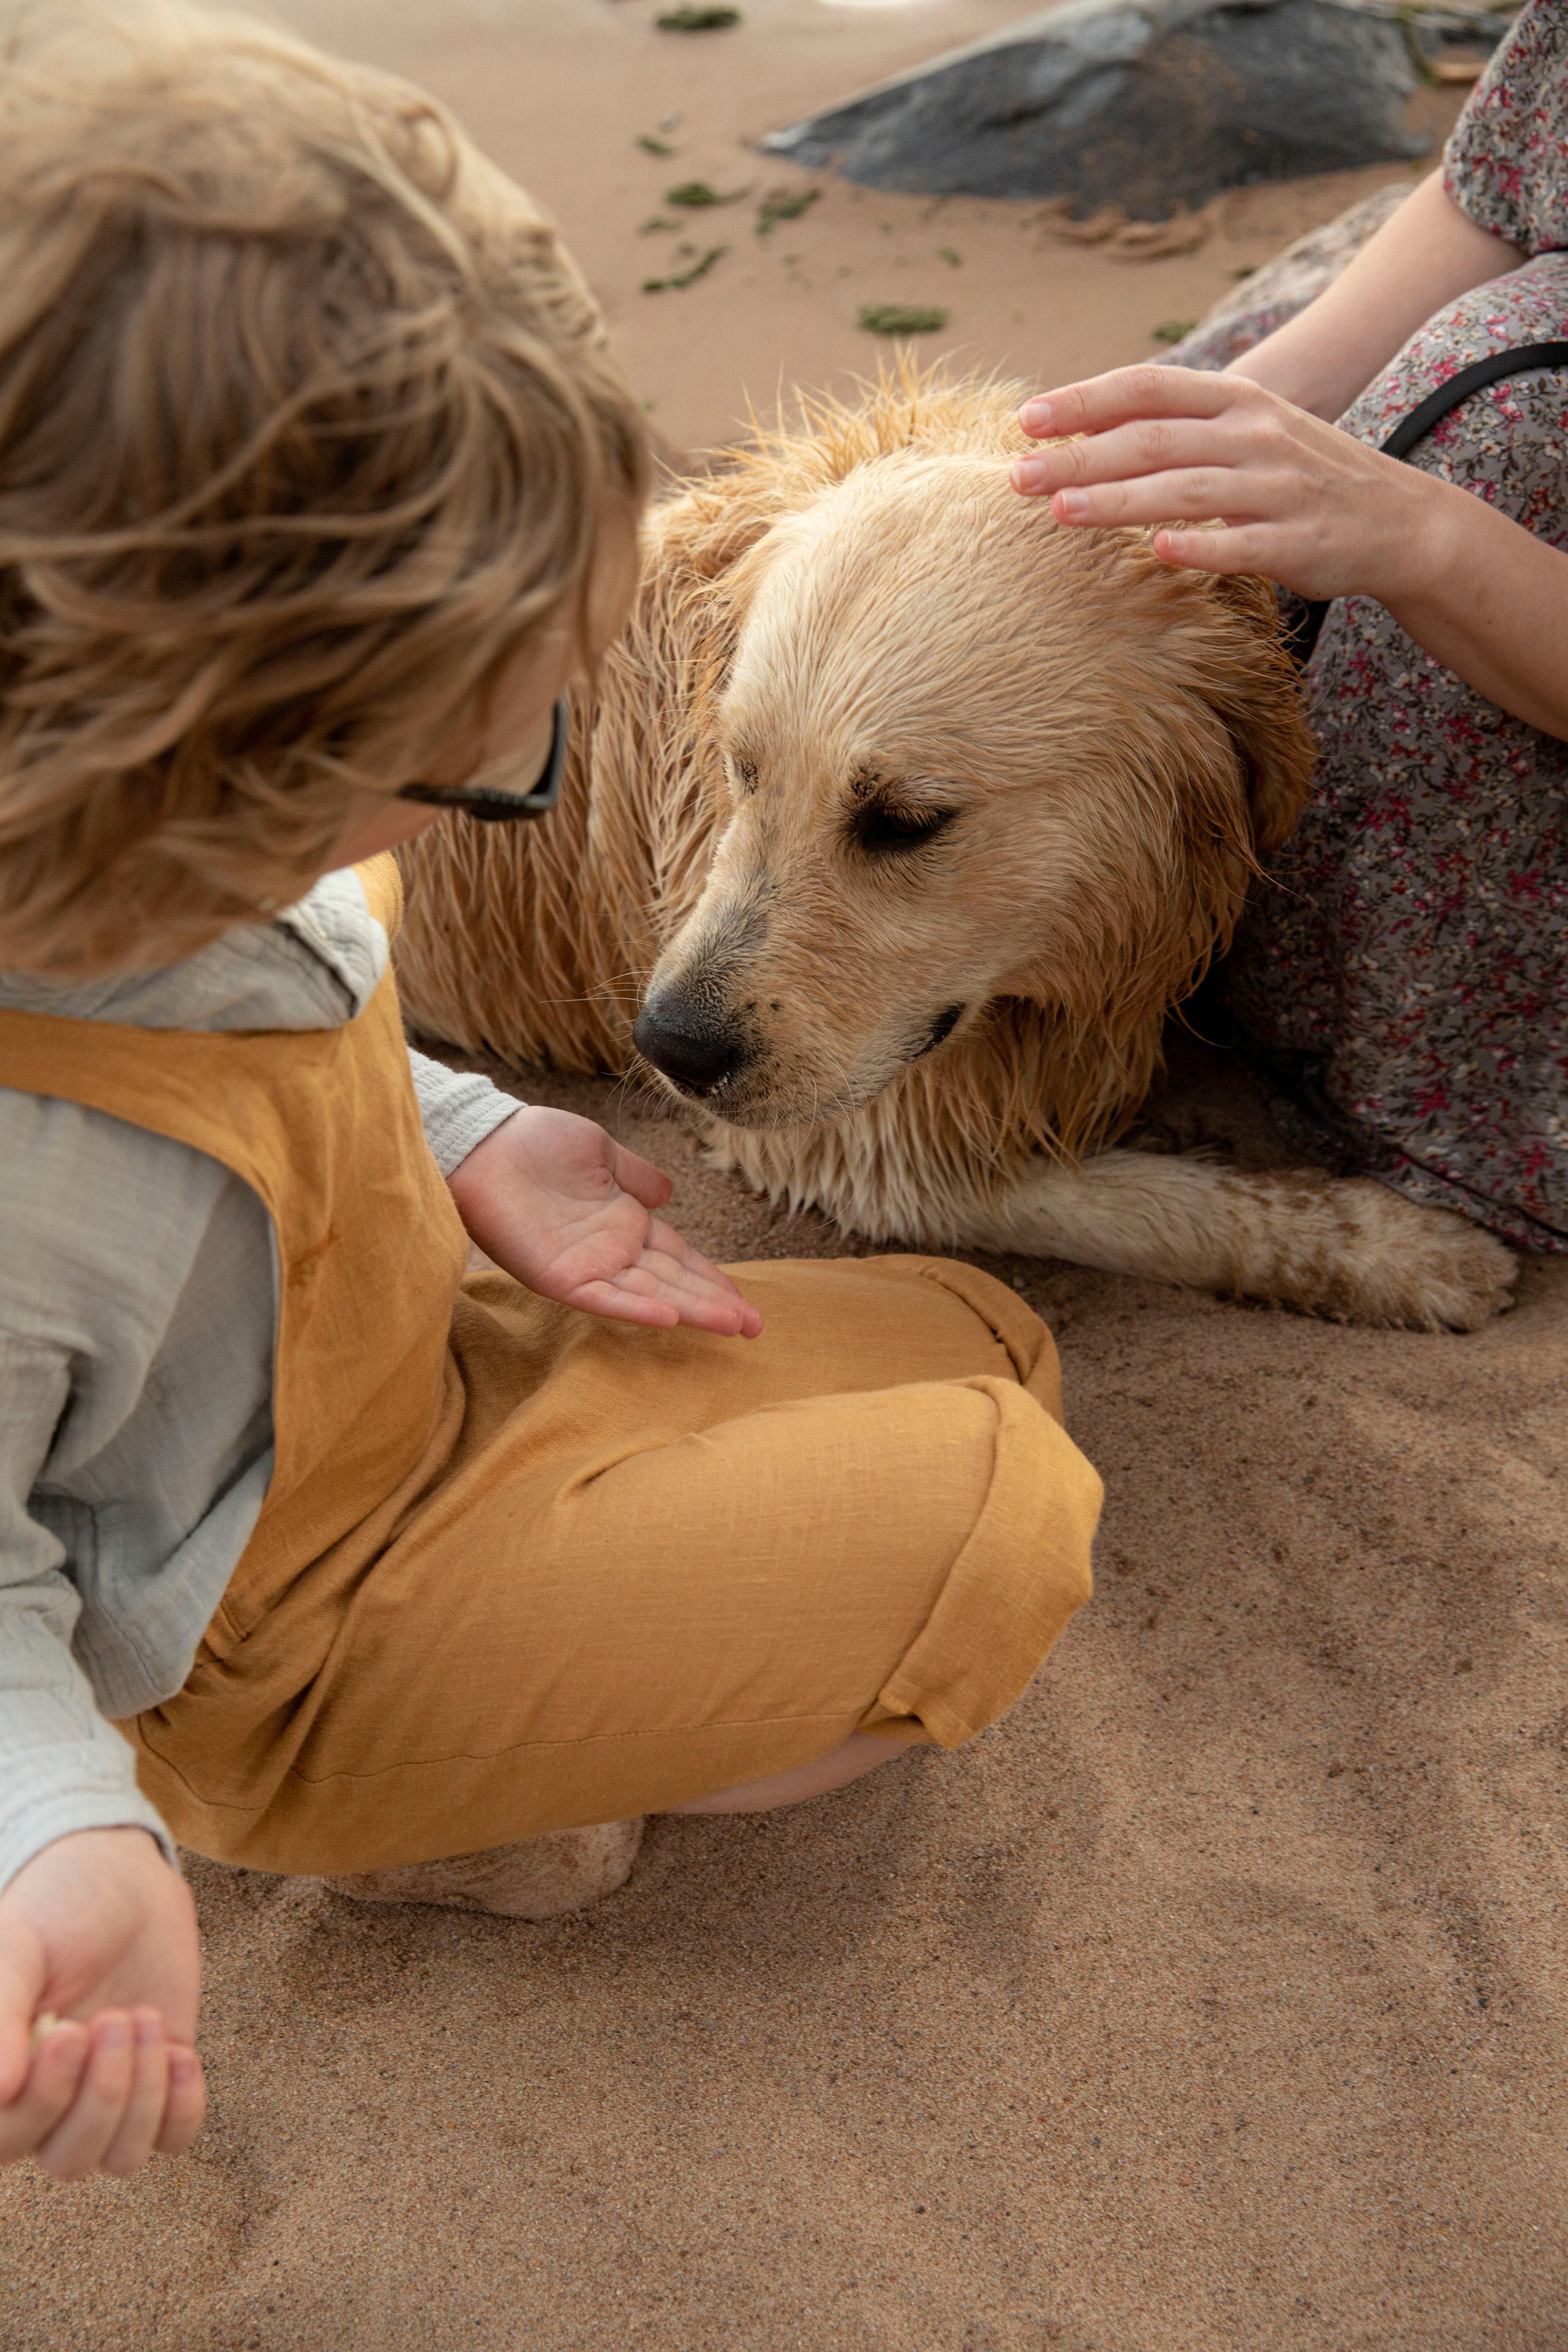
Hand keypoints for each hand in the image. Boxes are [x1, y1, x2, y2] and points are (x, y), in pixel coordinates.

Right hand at [0, 1828, 204, 2178]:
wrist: (122, 1879)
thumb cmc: (55, 1909)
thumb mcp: (16, 1948)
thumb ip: (0, 2014)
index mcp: (3, 2074)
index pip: (7, 2139)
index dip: (43, 2102)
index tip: (70, 2030)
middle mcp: (46, 2100)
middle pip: (66, 2161)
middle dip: (101, 2093)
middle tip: (115, 2016)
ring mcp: (103, 2095)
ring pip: (119, 2158)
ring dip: (143, 2094)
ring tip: (145, 2016)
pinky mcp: (156, 2083)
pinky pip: (171, 2140)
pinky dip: (182, 2108)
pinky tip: (181, 2052)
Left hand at [448, 1106, 762, 1336]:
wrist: (485, 1141)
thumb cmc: (536, 1142)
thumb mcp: (599, 1151)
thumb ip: (635, 1175)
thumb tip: (668, 1194)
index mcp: (624, 1223)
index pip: (679, 1258)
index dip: (713, 1278)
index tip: (745, 1301)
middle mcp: (610, 1251)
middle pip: (674, 1282)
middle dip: (715, 1304)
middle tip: (756, 1327)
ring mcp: (587, 1266)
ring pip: (650, 1293)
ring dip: (691, 1309)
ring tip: (733, 1325)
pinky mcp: (558, 1276)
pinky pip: (603, 1297)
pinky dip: (635, 1307)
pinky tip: (669, 1317)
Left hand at [1009, 364, 1456, 605]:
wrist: (1399, 520)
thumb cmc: (1298, 477)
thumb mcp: (1244, 432)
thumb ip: (1179, 426)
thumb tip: (1090, 428)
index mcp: (1236, 400)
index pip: (1148, 387)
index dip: (1085, 400)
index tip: (1028, 419)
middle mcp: (1254, 435)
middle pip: (1153, 440)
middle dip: (1080, 456)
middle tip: (1018, 476)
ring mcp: (1278, 488)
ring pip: (1187, 490)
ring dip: (1120, 501)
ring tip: (1060, 512)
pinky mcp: (1298, 541)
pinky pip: (1242, 544)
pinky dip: (1201, 547)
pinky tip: (1157, 553)